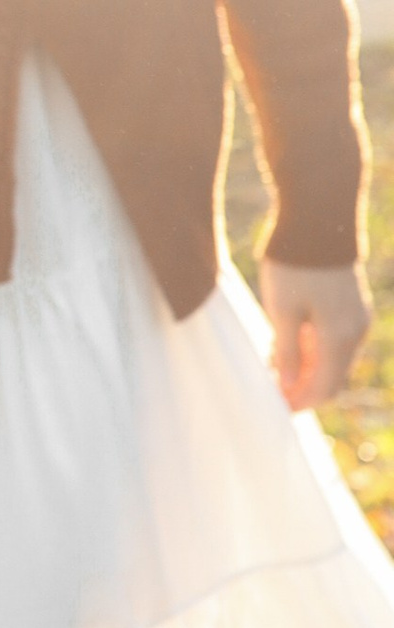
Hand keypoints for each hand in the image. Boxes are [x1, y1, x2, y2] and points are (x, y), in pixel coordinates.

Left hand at [260, 257, 370, 411]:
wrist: (317, 222)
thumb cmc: (294, 266)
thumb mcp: (281, 312)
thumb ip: (286, 352)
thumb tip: (286, 384)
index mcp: (338, 339)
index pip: (323, 388)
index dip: (299, 401)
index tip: (274, 404)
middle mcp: (355, 333)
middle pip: (332, 378)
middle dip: (303, 388)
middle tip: (271, 385)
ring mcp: (357, 319)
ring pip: (333, 360)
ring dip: (307, 368)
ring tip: (273, 360)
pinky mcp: (352, 306)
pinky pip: (336, 341)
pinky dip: (314, 349)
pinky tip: (287, 340)